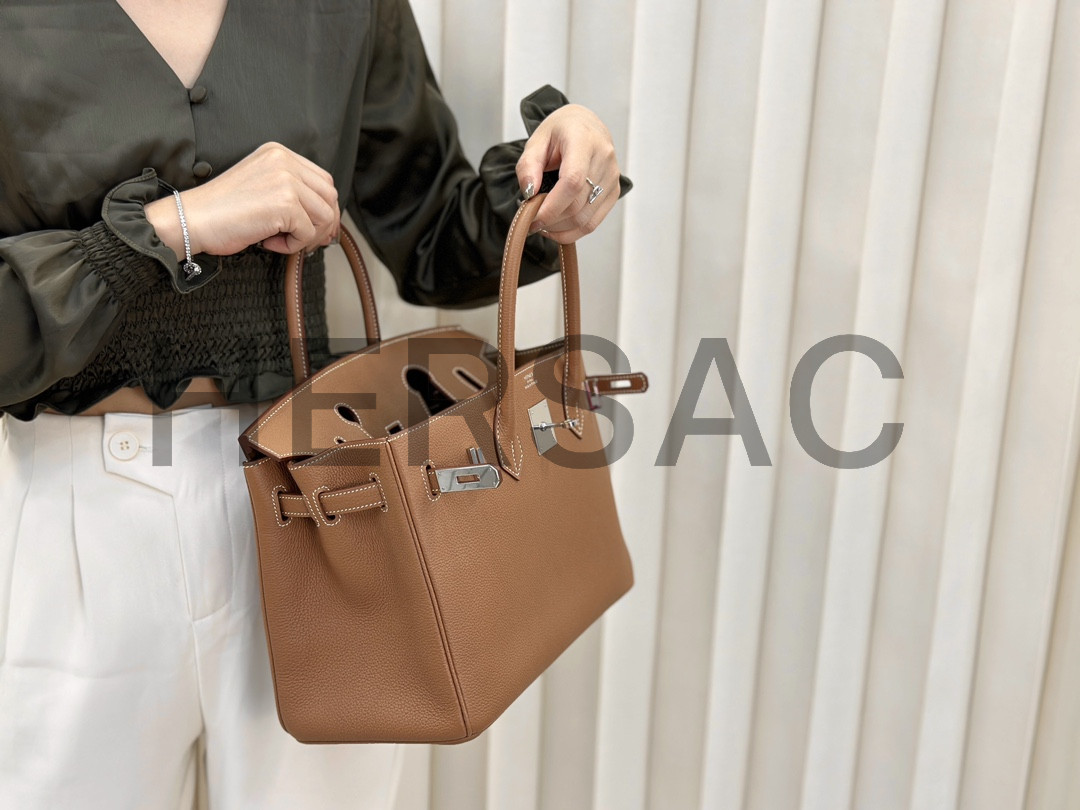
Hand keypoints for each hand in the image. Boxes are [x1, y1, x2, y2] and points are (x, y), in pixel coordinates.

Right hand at [145, 142, 340, 258]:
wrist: (193, 219)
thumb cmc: (222, 210)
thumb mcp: (262, 185)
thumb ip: (291, 190)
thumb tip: (326, 217)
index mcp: (279, 153)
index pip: (322, 180)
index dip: (325, 207)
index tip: (317, 228)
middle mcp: (284, 161)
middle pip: (329, 196)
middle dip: (323, 224)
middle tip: (306, 241)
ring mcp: (286, 180)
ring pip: (324, 215)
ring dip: (307, 236)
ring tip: (281, 240)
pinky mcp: (285, 203)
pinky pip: (307, 232)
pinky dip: (292, 245)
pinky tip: (268, 241)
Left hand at [515, 104, 621, 243]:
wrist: (585, 125)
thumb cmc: (560, 132)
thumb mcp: (536, 141)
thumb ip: (528, 166)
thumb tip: (529, 193)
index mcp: (583, 140)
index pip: (573, 181)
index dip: (552, 206)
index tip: (533, 218)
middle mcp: (603, 158)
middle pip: (578, 204)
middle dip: (551, 220)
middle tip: (530, 222)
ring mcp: (612, 177)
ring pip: (585, 219)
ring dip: (560, 229)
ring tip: (542, 224)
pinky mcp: (614, 191)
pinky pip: (593, 222)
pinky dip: (572, 231)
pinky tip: (556, 227)